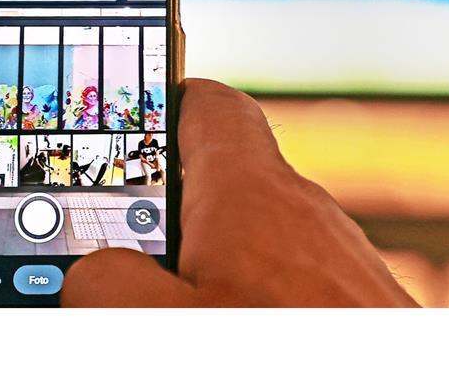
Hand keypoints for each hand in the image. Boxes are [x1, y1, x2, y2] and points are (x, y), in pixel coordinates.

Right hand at [61, 79, 417, 306]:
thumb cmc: (296, 356)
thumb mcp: (165, 326)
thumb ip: (110, 284)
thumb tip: (90, 276)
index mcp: (247, 192)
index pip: (204, 104)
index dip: (156, 104)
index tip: (116, 129)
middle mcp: (301, 211)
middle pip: (215, 186)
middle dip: (163, 223)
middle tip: (122, 261)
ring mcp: (337, 259)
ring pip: (250, 244)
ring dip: (208, 272)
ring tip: (174, 312)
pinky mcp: (358, 303)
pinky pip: (288, 284)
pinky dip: (251, 299)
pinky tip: (229, 333)